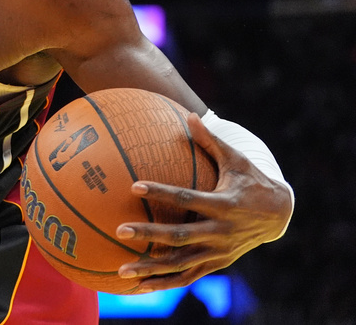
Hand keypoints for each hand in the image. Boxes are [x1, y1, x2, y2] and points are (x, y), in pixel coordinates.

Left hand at [114, 112, 291, 291]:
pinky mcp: (217, 264)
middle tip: (120, 230)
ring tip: (121, 271)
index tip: (134, 187)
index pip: (187, 198)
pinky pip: (187, 276)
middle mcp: (221, 232)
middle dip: (150, 234)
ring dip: (152, 269)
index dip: (161, 192)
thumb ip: (209, 141)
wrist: (279, 215)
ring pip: (181, 264)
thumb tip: (188, 114)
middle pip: (180, 235)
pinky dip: (164, 282)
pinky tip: (139, 285)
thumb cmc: (251, 180)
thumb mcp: (235, 159)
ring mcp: (219, 252)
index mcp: (224, 204)